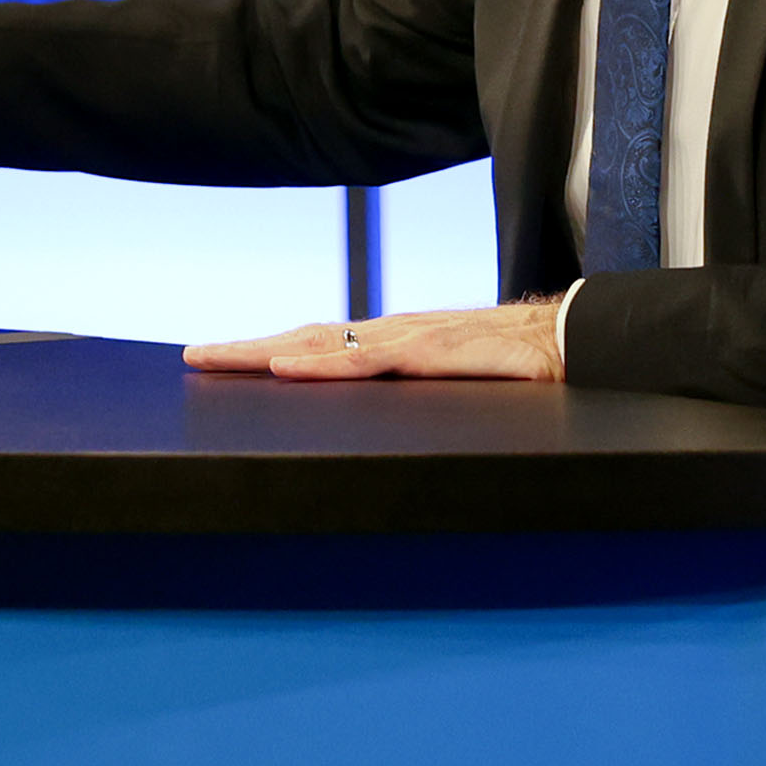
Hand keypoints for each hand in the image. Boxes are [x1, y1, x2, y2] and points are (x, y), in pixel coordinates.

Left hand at [184, 299, 566, 381]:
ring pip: (325, 342)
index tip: (219, 360)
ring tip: (220, 358)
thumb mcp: (455, 389)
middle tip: (192, 358)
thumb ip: (416, 400)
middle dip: (247, 348)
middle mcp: (392, 335)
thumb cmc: (518, 368)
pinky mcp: (434, 354)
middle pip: (306, 336)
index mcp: (393, 345)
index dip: (268, 351)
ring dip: (269, 350)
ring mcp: (410, 341)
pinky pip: (369, 360)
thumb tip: (377, 429)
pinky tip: (290, 368)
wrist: (572, 343)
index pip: (318, 343)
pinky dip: (324, 364)